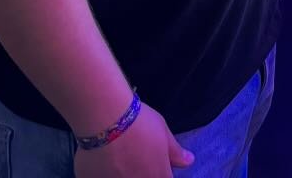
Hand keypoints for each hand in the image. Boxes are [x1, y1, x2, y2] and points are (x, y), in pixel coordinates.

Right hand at [73, 103, 191, 176]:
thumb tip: (189, 162)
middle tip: (136, 157)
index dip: (162, 172)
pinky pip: (102, 177)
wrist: (107, 119)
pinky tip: (103, 160)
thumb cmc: (140, 122)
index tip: (156, 163)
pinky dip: (103, 172)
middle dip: (142, 172)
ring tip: (120, 157)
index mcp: (157, 175)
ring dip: (123, 172)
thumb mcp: (163, 132)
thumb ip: (175, 152)